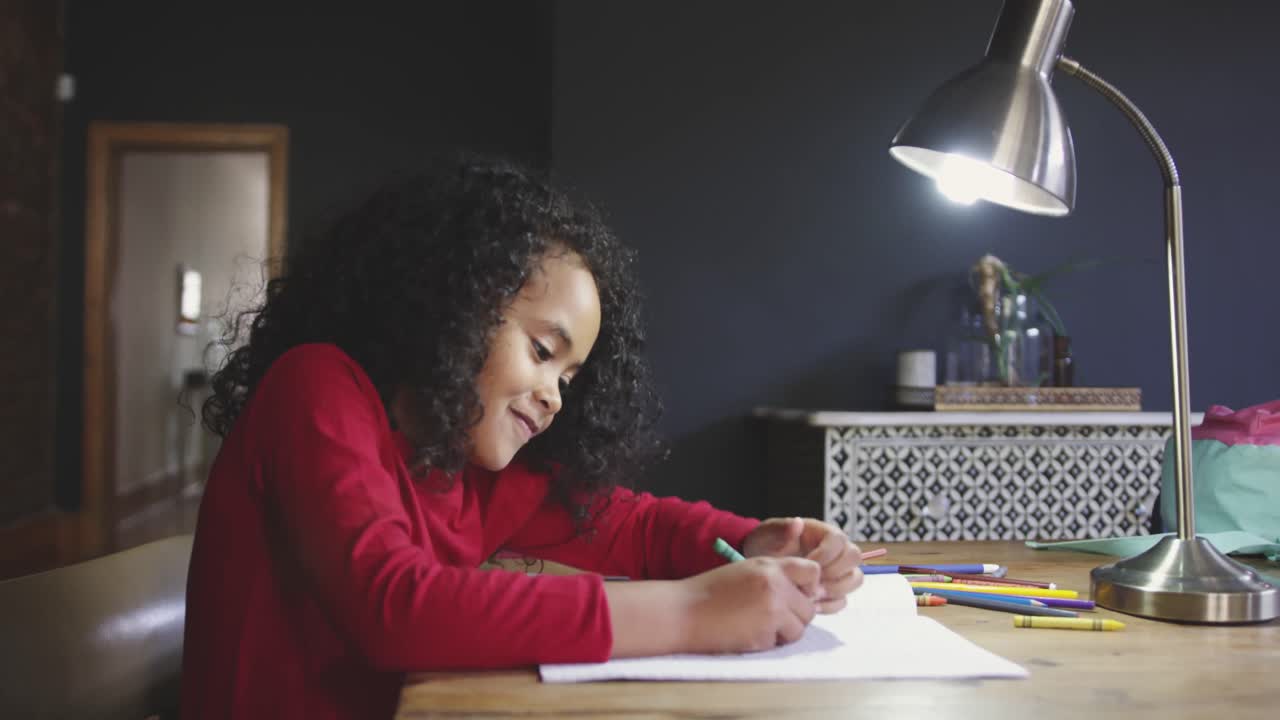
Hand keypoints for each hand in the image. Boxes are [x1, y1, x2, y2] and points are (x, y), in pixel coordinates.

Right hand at [677, 556, 821, 653]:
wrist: (684, 612)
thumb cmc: (711, 592)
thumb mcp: (745, 570)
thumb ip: (775, 576)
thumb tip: (807, 592)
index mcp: (770, 565)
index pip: (812, 571)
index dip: (808, 586)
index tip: (796, 595)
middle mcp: (775, 585)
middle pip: (809, 607)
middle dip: (795, 615)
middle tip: (771, 616)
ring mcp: (772, 611)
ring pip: (799, 628)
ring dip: (784, 632)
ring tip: (757, 625)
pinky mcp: (764, 635)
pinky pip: (780, 643)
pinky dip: (767, 642)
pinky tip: (746, 632)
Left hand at [742, 517, 863, 612]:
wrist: (761, 566)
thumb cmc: (766, 544)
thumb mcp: (768, 534)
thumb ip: (781, 529)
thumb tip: (797, 523)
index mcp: (822, 532)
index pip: (838, 540)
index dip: (826, 554)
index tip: (806, 564)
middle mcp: (836, 550)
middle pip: (854, 557)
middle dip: (835, 572)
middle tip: (812, 582)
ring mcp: (837, 570)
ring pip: (854, 579)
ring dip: (835, 590)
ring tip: (811, 595)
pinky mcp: (833, 589)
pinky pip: (843, 600)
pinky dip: (829, 605)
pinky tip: (811, 605)